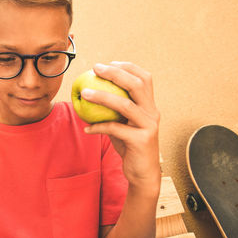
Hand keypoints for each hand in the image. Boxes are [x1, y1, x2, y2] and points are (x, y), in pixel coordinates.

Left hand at [82, 62, 160, 188]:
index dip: (128, 67)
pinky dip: (98, 126)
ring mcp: (148, 126)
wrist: (143, 173)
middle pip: (137, 85)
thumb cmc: (129, 146)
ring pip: (125, 105)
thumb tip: (89, 93)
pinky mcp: (141, 140)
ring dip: (102, 96)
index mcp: (149, 106)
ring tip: (84, 93)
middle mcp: (152, 113)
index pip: (144, 78)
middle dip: (115, 73)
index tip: (108, 63)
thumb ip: (113, 110)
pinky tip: (87, 127)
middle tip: (96, 69)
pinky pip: (115, 129)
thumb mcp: (123, 124)